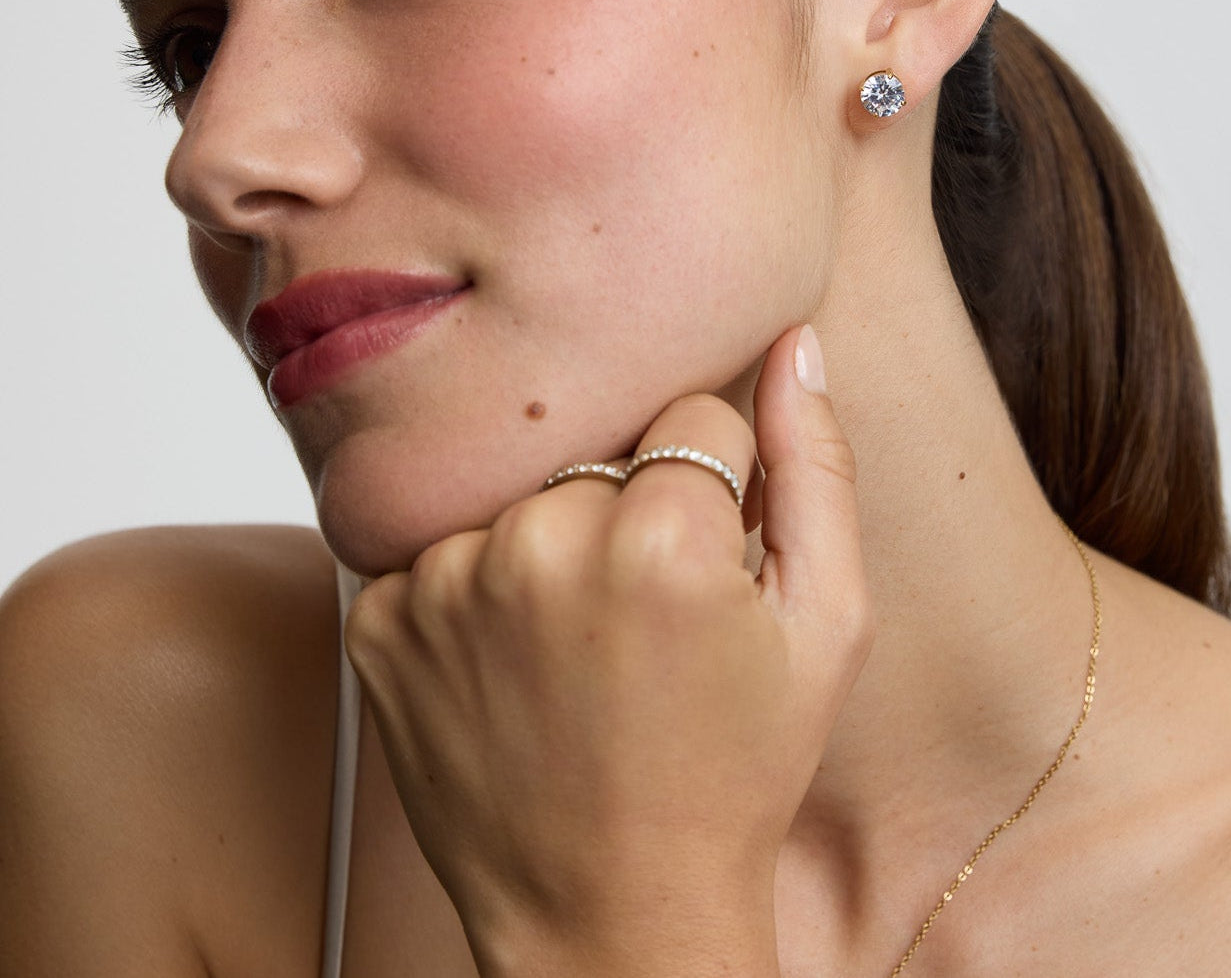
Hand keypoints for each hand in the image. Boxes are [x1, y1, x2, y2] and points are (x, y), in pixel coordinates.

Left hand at [343, 326, 872, 977]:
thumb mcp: (826, 624)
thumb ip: (817, 468)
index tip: (704, 563)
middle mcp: (540, 544)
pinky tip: (509, 659)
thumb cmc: (734, 770)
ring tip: (574, 642)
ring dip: (548, 542)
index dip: (714, 488)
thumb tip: (797, 344)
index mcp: (663, 538)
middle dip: (628, 507)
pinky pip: (440, 544)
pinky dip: (474, 586)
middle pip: (598, 449)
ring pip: (519, 492)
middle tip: (640, 616)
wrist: (614, 912)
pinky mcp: (379, 622)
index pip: (694, 412)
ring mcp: (446, 584)